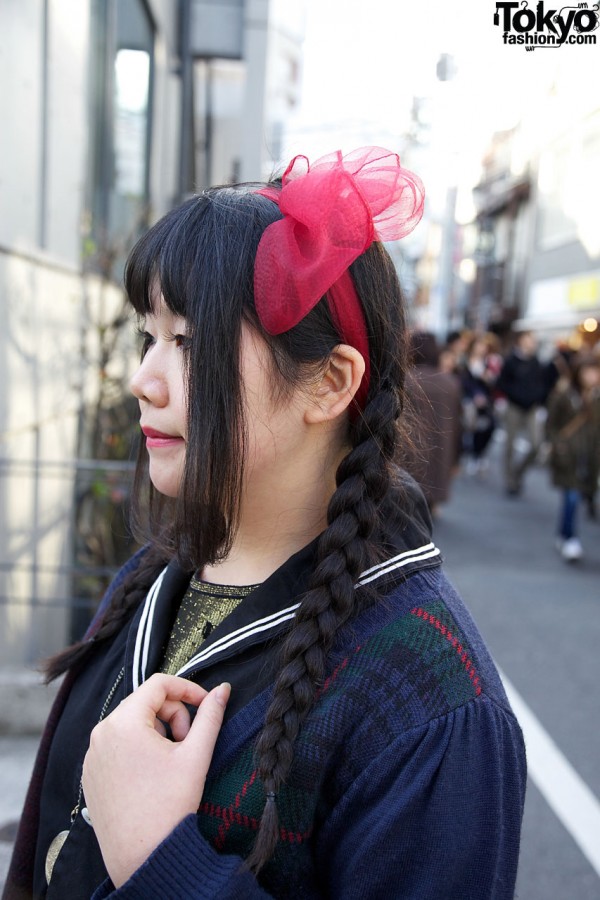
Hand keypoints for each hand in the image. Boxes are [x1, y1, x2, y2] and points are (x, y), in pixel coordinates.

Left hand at [82, 673, 229, 887]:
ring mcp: (92, 754)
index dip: (187, 689)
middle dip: (173, 715)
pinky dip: (138, 748)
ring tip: (171, 761)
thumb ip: (211, 715)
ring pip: (132, 723)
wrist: (143, 856)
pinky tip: (153, 774)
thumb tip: (223, 688)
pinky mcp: (90, 773)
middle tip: (189, 742)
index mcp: (124, 722)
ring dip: (157, 732)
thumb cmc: (169, 805)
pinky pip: (117, 744)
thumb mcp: (196, 754)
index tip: (205, 704)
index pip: (159, 684)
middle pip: (145, 702)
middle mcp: (101, 733)